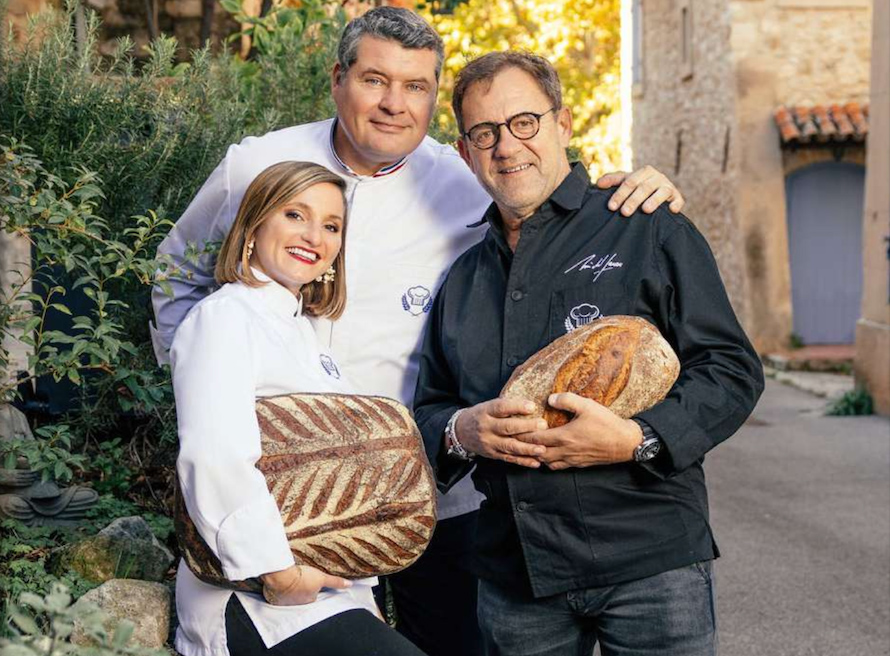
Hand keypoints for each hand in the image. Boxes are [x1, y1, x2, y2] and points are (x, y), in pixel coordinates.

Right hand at [261, 564, 350, 605]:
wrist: (281, 576)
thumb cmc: (302, 577)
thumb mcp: (322, 577)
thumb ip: (335, 582)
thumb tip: (350, 585)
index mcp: (309, 600)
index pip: (312, 594)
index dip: (311, 585)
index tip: (308, 579)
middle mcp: (296, 604)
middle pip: (300, 596)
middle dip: (299, 589)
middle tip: (298, 578)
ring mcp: (283, 602)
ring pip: (287, 596)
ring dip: (288, 589)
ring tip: (288, 579)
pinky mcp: (272, 598)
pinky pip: (275, 595)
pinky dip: (276, 589)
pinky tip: (277, 582)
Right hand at [454, 398, 546, 467]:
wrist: (460, 432)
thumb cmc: (480, 416)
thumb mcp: (487, 406)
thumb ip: (505, 407)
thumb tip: (532, 404)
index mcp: (486, 411)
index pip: (501, 407)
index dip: (516, 407)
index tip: (532, 406)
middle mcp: (486, 427)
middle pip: (507, 428)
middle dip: (526, 427)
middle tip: (543, 425)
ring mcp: (489, 443)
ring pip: (509, 446)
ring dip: (527, 448)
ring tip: (542, 448)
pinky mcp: (493, 454)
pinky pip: (509, 459)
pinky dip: (523, 461)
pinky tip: (535, 462)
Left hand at [516, 393, 643, 469]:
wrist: (626, 443)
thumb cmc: (607, 424)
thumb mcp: (587, 405)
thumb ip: (567, 400)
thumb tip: (550, 398)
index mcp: (564, 437)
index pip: (535, 438)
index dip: (522, 435)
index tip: (512, 430)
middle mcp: (565, 451)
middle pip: (537, 453)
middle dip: (526, 447)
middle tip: (516, 441)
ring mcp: (572, 460)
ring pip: (547, 462)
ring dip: (537, 456)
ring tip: (530, 448)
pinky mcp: (579, 464)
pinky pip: (558, 467)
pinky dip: (549, 462)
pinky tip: (549, 455)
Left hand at [596, 166, 684, 215]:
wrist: (658, 192)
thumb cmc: (638, 187)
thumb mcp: (625, 181)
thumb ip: (612, 180)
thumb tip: (598, 183)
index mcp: (643, 172)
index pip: (629, 182)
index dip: (620, 194)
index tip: (611, 207)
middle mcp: (656, 177)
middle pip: (644, 187)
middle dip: (633, 200)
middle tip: (624, 213)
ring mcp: (668, 186)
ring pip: (661, 192)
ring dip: (654, 200)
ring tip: (646, 210)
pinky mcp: (677, 197)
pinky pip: (678, 200)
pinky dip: (676, 204)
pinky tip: (671, 210)